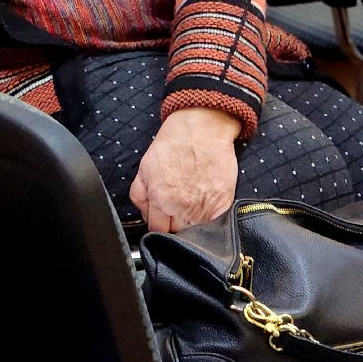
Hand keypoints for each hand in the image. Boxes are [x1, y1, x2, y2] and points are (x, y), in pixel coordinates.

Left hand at [128, 108, 240, 233]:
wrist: (201, 129)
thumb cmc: (173, 144)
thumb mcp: (144, 167)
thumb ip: (140, 195)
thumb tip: (145, 214)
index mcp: (159, 199)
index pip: (156, 229)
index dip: (158, 223)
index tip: (162, 218)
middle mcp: (182, 208)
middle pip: (176, 232)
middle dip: (174, 224)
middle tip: (176, 208)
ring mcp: (204, 208)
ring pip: (195, 230)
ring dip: (192, 222)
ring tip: (191, 203)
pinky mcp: (223, 204)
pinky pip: (215, 223)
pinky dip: (210, 217)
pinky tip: (205, 203)